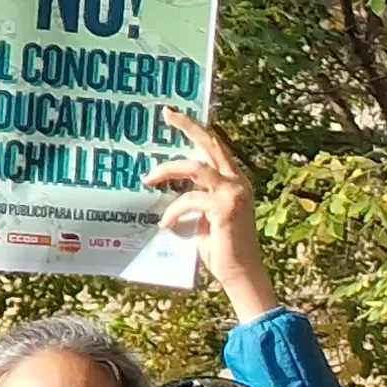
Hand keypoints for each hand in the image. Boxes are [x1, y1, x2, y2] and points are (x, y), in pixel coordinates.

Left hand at [144, 111, 279, 323]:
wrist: (239, 272)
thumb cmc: (220, 247)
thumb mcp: (204, 215)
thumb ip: (194, 196)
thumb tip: (165, 184)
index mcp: (234, 181)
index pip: (214, 147)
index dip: (196, 129)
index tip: (174, 115)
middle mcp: (238, 182)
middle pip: (210, 144)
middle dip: (187, 126)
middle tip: (167, 114)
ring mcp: (233, 193)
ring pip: (195, 167)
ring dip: (167, 171)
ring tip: (147, 179)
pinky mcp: (225, 207)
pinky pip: (189, 200)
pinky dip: (173, 211)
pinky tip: (166, 224)